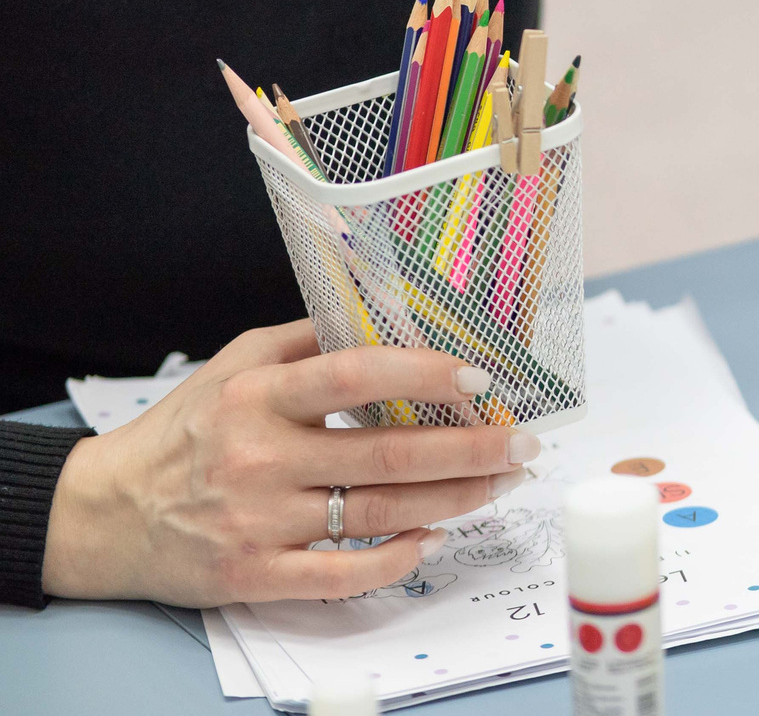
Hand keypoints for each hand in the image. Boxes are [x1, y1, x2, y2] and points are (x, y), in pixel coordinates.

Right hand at [42, 321, 537, 605]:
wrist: (102, 515)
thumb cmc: (184, 430)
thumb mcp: (236, 365)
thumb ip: (309, 342)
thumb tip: (389, 313)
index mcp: (258, 398)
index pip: (353, 376)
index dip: (422, 375)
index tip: (481, 378)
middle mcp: (259, 459)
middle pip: (386, 453)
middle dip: (471, 449)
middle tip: (524, 442)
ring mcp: (257, 522)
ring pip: (378, 510)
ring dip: (454, 499)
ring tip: (502, 482)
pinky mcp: (252, 576)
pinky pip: (340, 575)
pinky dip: (394, 558)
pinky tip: (433, 539)